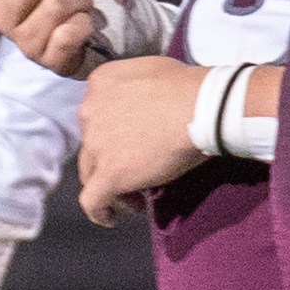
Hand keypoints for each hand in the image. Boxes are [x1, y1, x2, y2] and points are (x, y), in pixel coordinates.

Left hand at [76, 57, 218, 226]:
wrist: (200, 106)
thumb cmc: (189, 88)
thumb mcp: (150, 71)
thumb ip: (134, 88)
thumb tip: (145, 106)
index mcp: (100, 84)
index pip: (96, 115)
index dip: (112, 134)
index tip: (133, 144)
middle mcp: (89, 112)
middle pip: (92, 146)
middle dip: (111, 161)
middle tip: (137, 173)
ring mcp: (96, 145)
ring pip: (91, 173)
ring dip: (110, 185)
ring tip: (135, 198)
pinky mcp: (109, 174)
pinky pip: (92, 201)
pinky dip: (99, 211)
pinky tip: (110, 218)